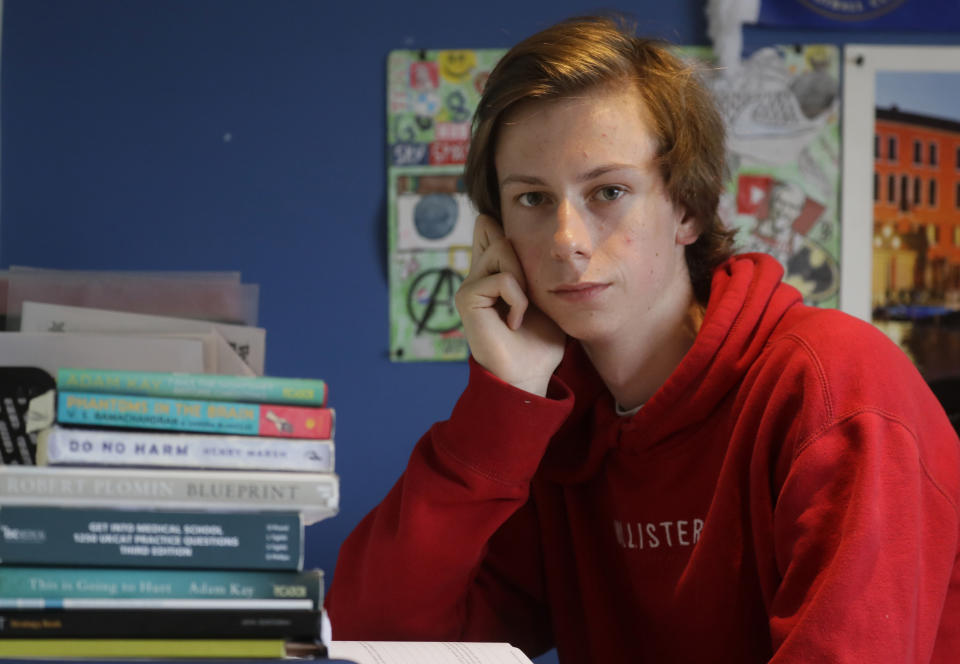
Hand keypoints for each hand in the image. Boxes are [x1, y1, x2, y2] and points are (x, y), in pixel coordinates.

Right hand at [455, 215, 565, 395]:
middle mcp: (477, 274)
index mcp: (493, 272)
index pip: (487, 228)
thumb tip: (544, 240)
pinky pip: (502, 279)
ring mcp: (469, 285)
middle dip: (523, 256)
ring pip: (501, 249)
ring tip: (522, 310)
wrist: (528, 375)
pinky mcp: (466, 298)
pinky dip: (518, 300)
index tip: (516, 235)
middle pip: (496, 230)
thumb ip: (539, 268)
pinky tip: (514, 323)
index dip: (499, 223)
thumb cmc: (540, 342)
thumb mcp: (546, 297)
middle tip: (529, 295)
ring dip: (523, 280)